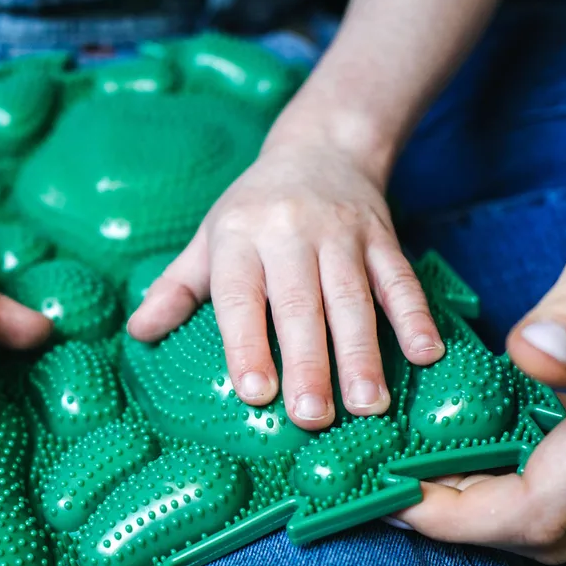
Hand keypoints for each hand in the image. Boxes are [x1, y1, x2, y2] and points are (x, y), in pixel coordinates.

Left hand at [127, 142, 443, 429]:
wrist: (321, 148)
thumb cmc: (254, 210)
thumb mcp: (209, 239)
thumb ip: (177, 288)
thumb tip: (137, 335)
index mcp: (240, 238)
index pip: (241, 297)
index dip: (246, 345)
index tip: (254, 394)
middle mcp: (290, 233)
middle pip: (300, 304)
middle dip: (308, 363)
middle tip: (311, 417)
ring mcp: (342, 235)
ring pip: (353, 297)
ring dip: (362, 352)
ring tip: (367, 405)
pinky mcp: (383, 237)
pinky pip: (401, 278)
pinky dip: (416, 315)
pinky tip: (428, 355)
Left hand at [390, 128, 565, 562]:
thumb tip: (531, 359)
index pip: (541, 507)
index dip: (458, 518)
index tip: (393, 496)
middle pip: (551, 526)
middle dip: (464, 519)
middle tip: (396, 482)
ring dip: (491, 504)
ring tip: (426, 466)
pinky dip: (522, 477)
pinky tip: (484, 439)